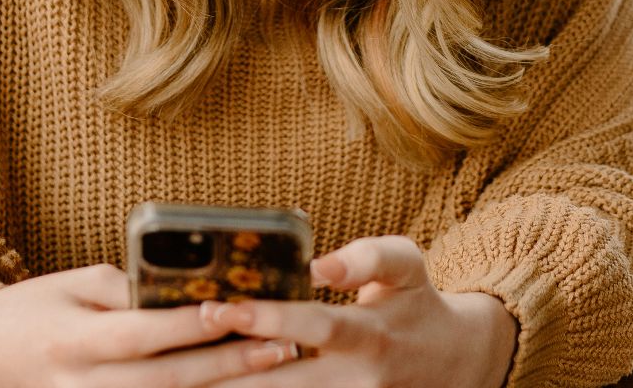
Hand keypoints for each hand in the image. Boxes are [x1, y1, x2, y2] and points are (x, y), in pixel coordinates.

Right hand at [0, 263, 301, 387]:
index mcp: (72, 340)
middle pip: (163, 381)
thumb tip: (191, 290)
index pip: (138, 333)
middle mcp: (80, 385)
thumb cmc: (32, 310)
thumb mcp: (74, 286)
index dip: (186, 325)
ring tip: (272, 368)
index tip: (233, 309)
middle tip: (280, 344)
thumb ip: (129, 292)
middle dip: (225, 364)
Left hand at [200, 235, 516, 387]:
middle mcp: (358, 379)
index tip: (218, 306)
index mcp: (373, 333)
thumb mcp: (406, 265)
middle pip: (287, 383)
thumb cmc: (417, 302)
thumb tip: (317, 264)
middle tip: (179, 360)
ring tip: (182, 382)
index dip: (268, 318)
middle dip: (229, 374)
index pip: (316, 326)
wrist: (454, 363)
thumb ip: (366, 257)